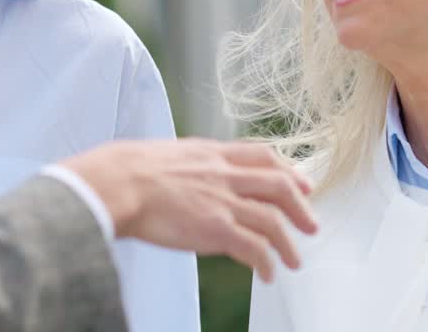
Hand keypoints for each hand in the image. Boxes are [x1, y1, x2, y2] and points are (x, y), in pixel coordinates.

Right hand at [63, 139, 317, 281]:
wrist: (117, 183)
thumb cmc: (128, 170)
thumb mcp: (168, 153)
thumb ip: (189, 164)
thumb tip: (190, 176)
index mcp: (212, 153)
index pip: (263, 156)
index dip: (287, 171)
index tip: (300, 184)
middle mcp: (224, 174)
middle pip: (279, 187)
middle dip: (300, 207)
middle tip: (310, 225)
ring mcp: (223, 201)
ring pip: (273, 221)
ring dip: (288, 244)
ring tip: (293, 261)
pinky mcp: (216, 229)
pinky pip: (254, 249)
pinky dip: (266, 263)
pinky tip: (266, 274)